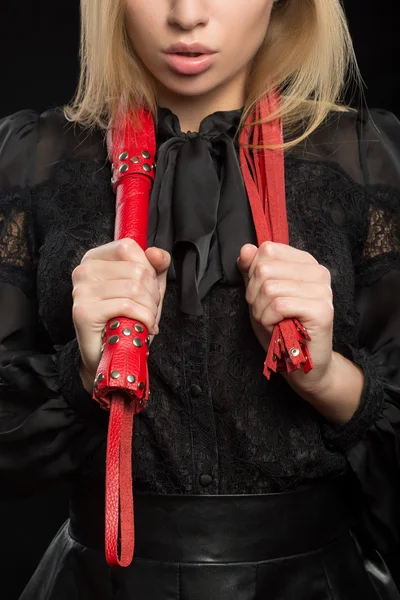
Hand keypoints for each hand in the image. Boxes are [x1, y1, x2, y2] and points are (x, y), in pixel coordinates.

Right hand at [72, 238, 169, 390]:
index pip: (128, 247)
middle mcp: (83, 270)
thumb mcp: (147, 287)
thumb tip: (156, 253)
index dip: (147, 268)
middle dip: (152, 293)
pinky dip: (143, 319)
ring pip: (134, 288)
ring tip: (146, 319)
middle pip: (136, 270)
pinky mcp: (84, 311)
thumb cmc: (127, 319)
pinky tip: (143, 328)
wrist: (109, 355)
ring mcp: (81, 290)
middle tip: (149, 310)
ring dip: (150, 308)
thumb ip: (156, 266)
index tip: (148, 288)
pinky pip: (127, 306)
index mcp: (95, 259)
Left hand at [238, 241, 333, 389]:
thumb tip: (246, 249)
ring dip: (261, 311)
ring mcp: (323, 290)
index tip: (262, 295)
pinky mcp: (322, 310)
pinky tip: (278, 328)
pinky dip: (269, 320)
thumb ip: (252, 270)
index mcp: (304, 262)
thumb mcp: (259, 295)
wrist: (301, 363)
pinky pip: (279, 305)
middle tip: (267, 313)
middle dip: (254, 295)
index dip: (254, 274)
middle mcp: (318, 271)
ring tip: (272, 322)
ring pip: (269, 288)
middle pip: (265, 268)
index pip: (267, 250)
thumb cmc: (280, 327)